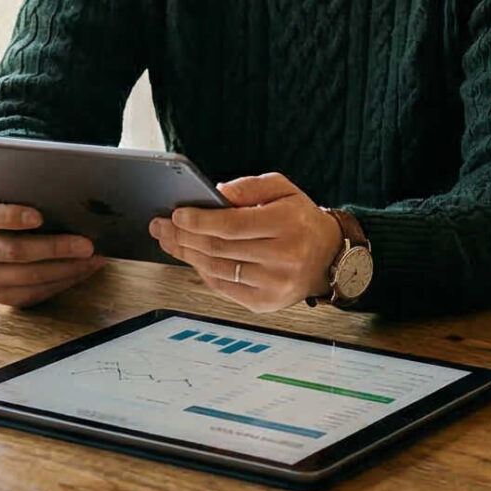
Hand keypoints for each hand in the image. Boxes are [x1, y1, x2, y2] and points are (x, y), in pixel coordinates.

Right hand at [0, 199, 105, 307]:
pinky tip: (82, 271)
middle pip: (14, 251)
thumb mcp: (14, 196)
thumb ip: (30, 195)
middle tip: (87, 244)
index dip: (12, 216)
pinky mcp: (0, 295)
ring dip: (67, 268)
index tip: (40, 216)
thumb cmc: (15, 209)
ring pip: (28, 276)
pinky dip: (63, 281)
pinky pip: (35, 293)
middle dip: (56, 247)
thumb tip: (71, 200)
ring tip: (92, 259)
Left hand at [150, 173, 341, 312]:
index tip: (177, 214)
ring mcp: (274, 284)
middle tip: (161, 226)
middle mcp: (282, 258)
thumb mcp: (284, 190)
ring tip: (169, 241)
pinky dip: (203, 273)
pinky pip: (224, 288)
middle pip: (219, 248)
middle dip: (183, 236)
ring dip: (187, 255)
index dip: (199, 220)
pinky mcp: (265, 303)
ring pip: (217, 269)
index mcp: (287, 225)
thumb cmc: (301, 220)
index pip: (232, 225)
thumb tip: (217, 193)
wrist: (328, 258)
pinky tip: (192, 258)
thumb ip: (251, 187)